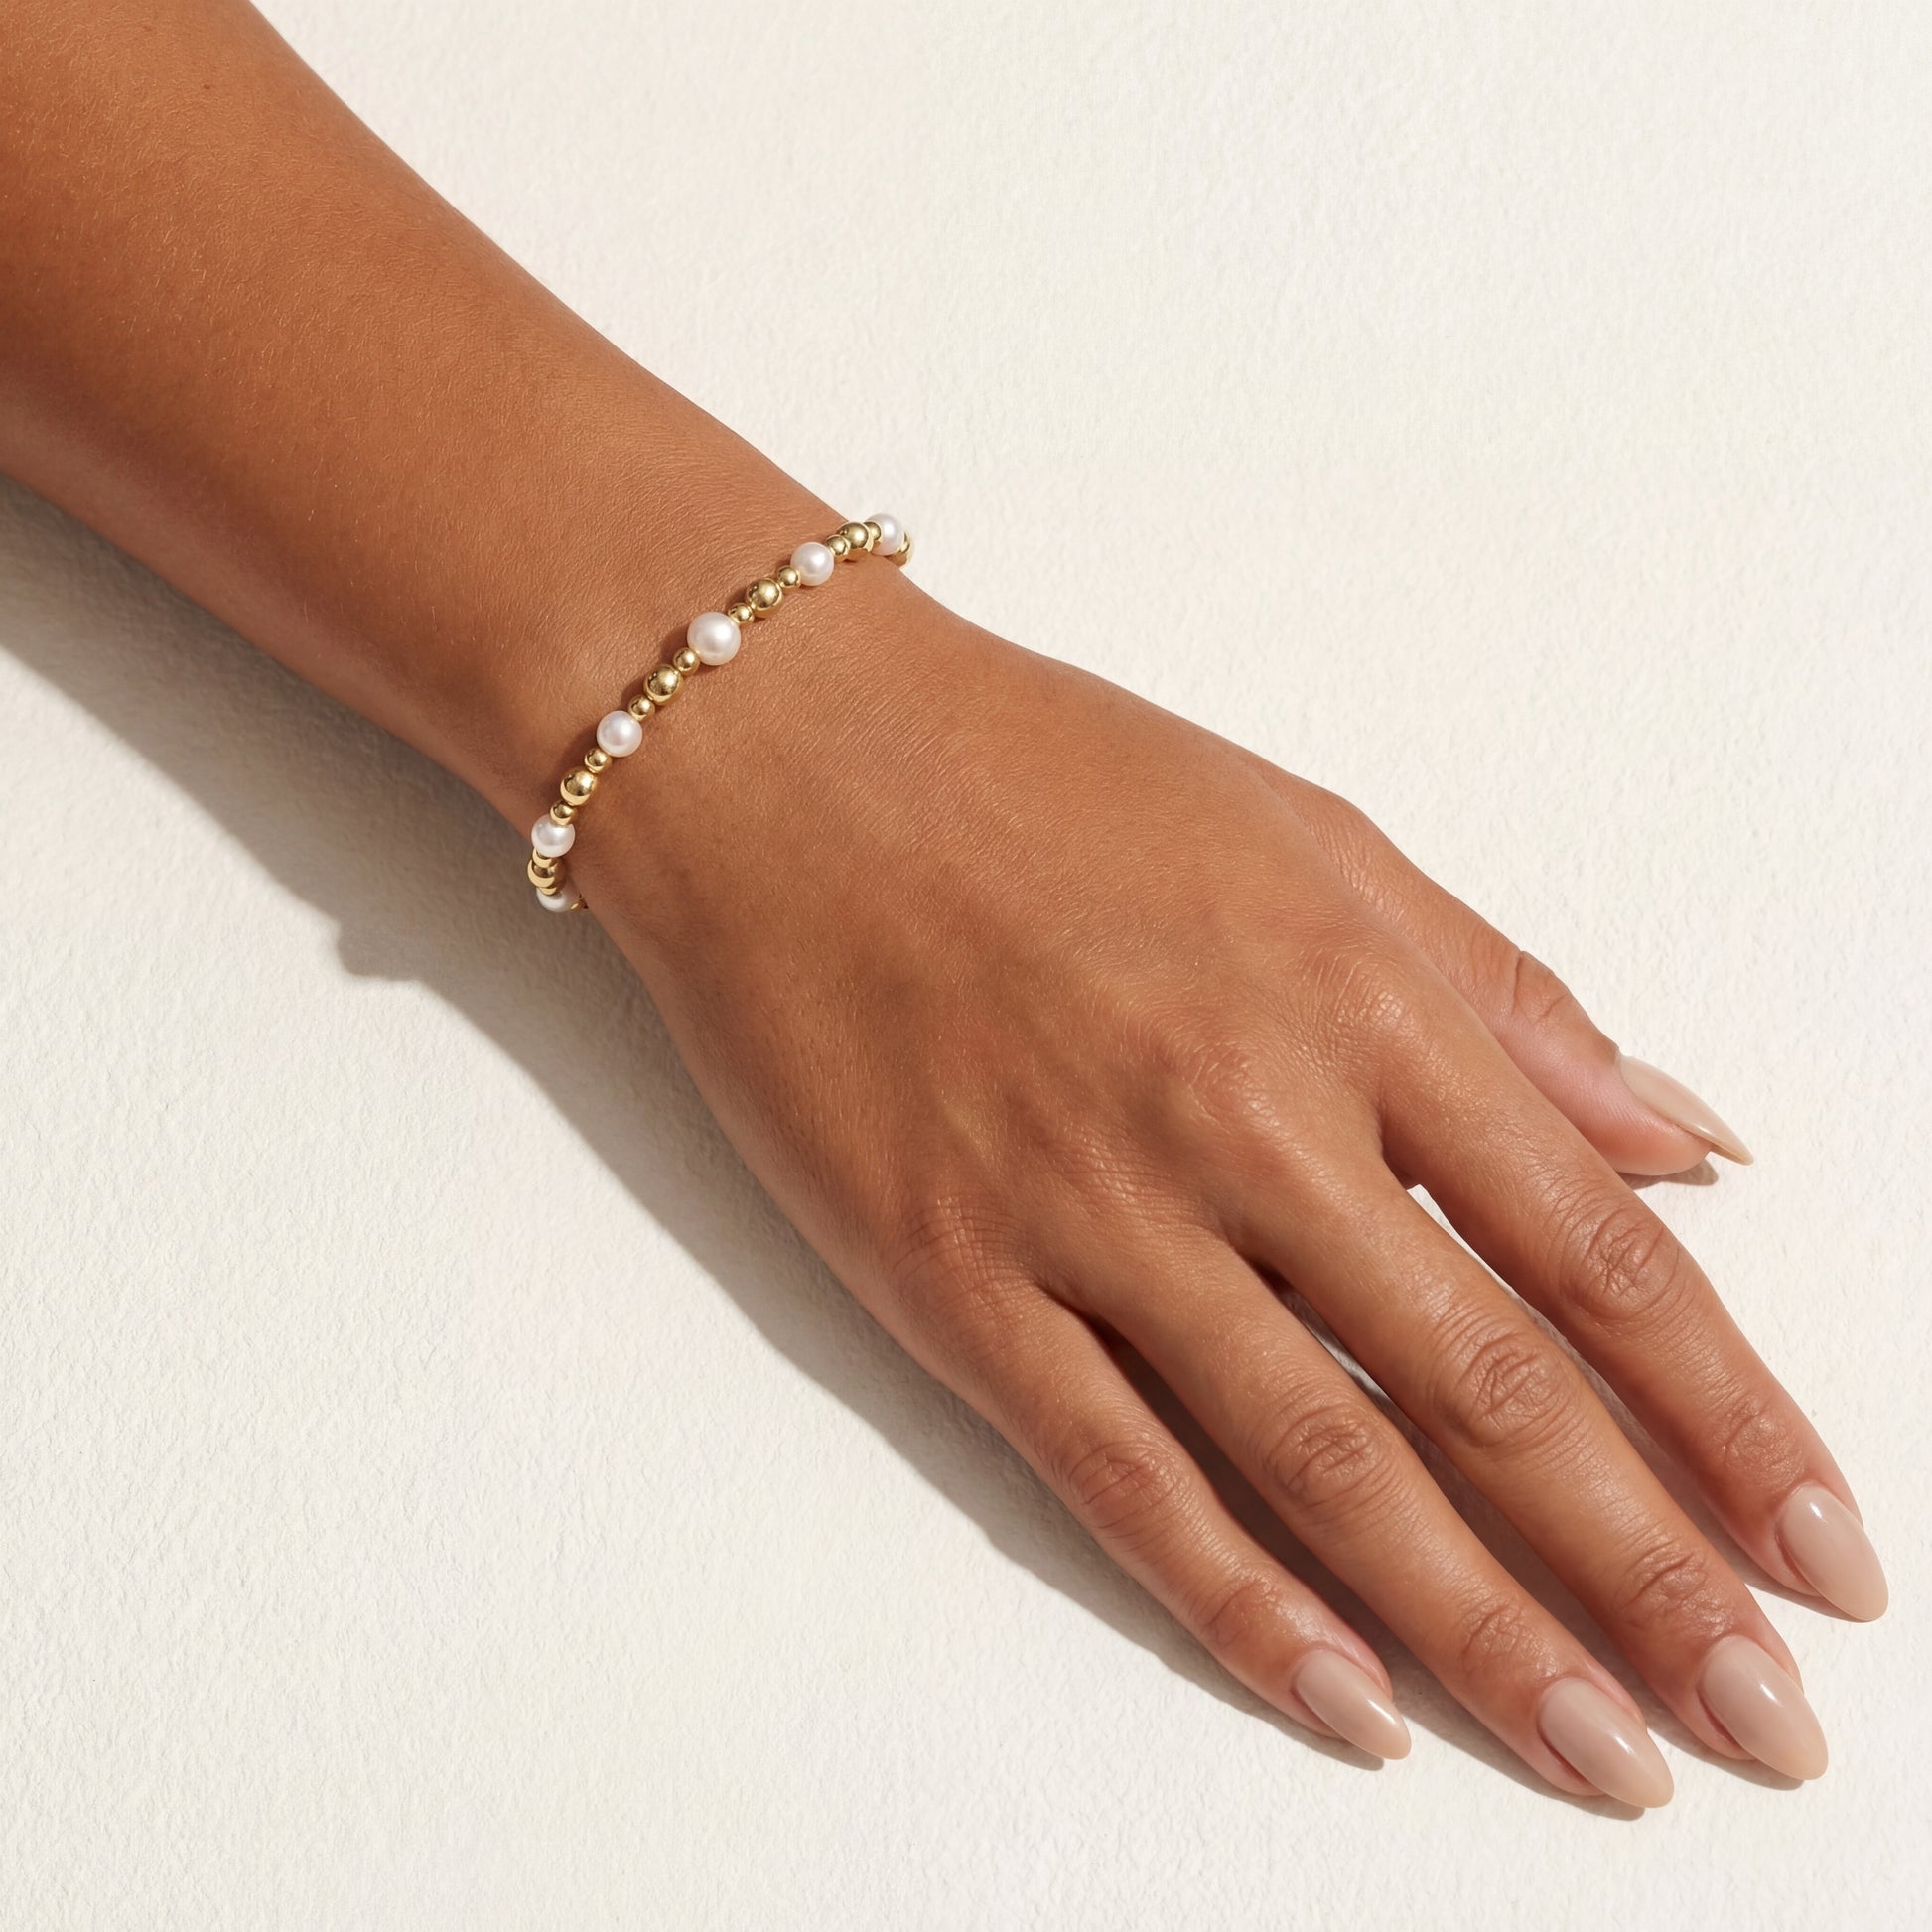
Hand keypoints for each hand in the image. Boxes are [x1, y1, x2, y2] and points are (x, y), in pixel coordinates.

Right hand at [568, 570, 1884, 1804]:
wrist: (791, 760)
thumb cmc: (1053, 774)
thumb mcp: (1317, 840)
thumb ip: (1507, 1001)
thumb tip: (1684, 1142)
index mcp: (1359, 1002)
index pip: (1599, 1254)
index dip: (1733, 1419)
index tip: (1825, 1549)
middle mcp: (1248, 1123)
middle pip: (1492, 1391)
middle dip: (1651, 1578)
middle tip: (1767, 1729)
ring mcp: (1093, 1216)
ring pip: (1325, 1466)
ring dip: (1484, 1635)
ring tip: (1607, 1762)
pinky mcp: (955, 1281)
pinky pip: (1119, 1475)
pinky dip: (1241, 1607)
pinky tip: (1349, 1708)